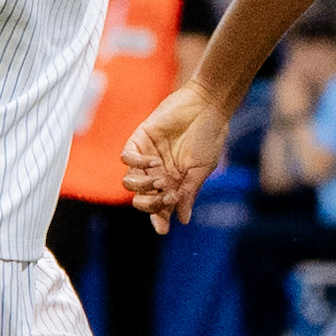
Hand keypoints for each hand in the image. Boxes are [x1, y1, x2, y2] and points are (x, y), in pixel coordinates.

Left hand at [118, 83, 228, 225]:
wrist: (206, 105)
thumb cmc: (209, 137)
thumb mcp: (201, 169)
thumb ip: (189, 193)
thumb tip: (183, 220)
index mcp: (174, 183)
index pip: (160, 207)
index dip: (159, 219)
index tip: (163, 229)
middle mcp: (158, 173)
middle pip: (142, 199)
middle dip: (151, 204)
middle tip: (167, 195)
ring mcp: (147, 158)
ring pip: (130, 183)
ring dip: (144, 186)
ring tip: (161, 177)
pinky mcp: (139, 141)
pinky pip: (126, 159)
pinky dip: (136, 164)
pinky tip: (153, 160)